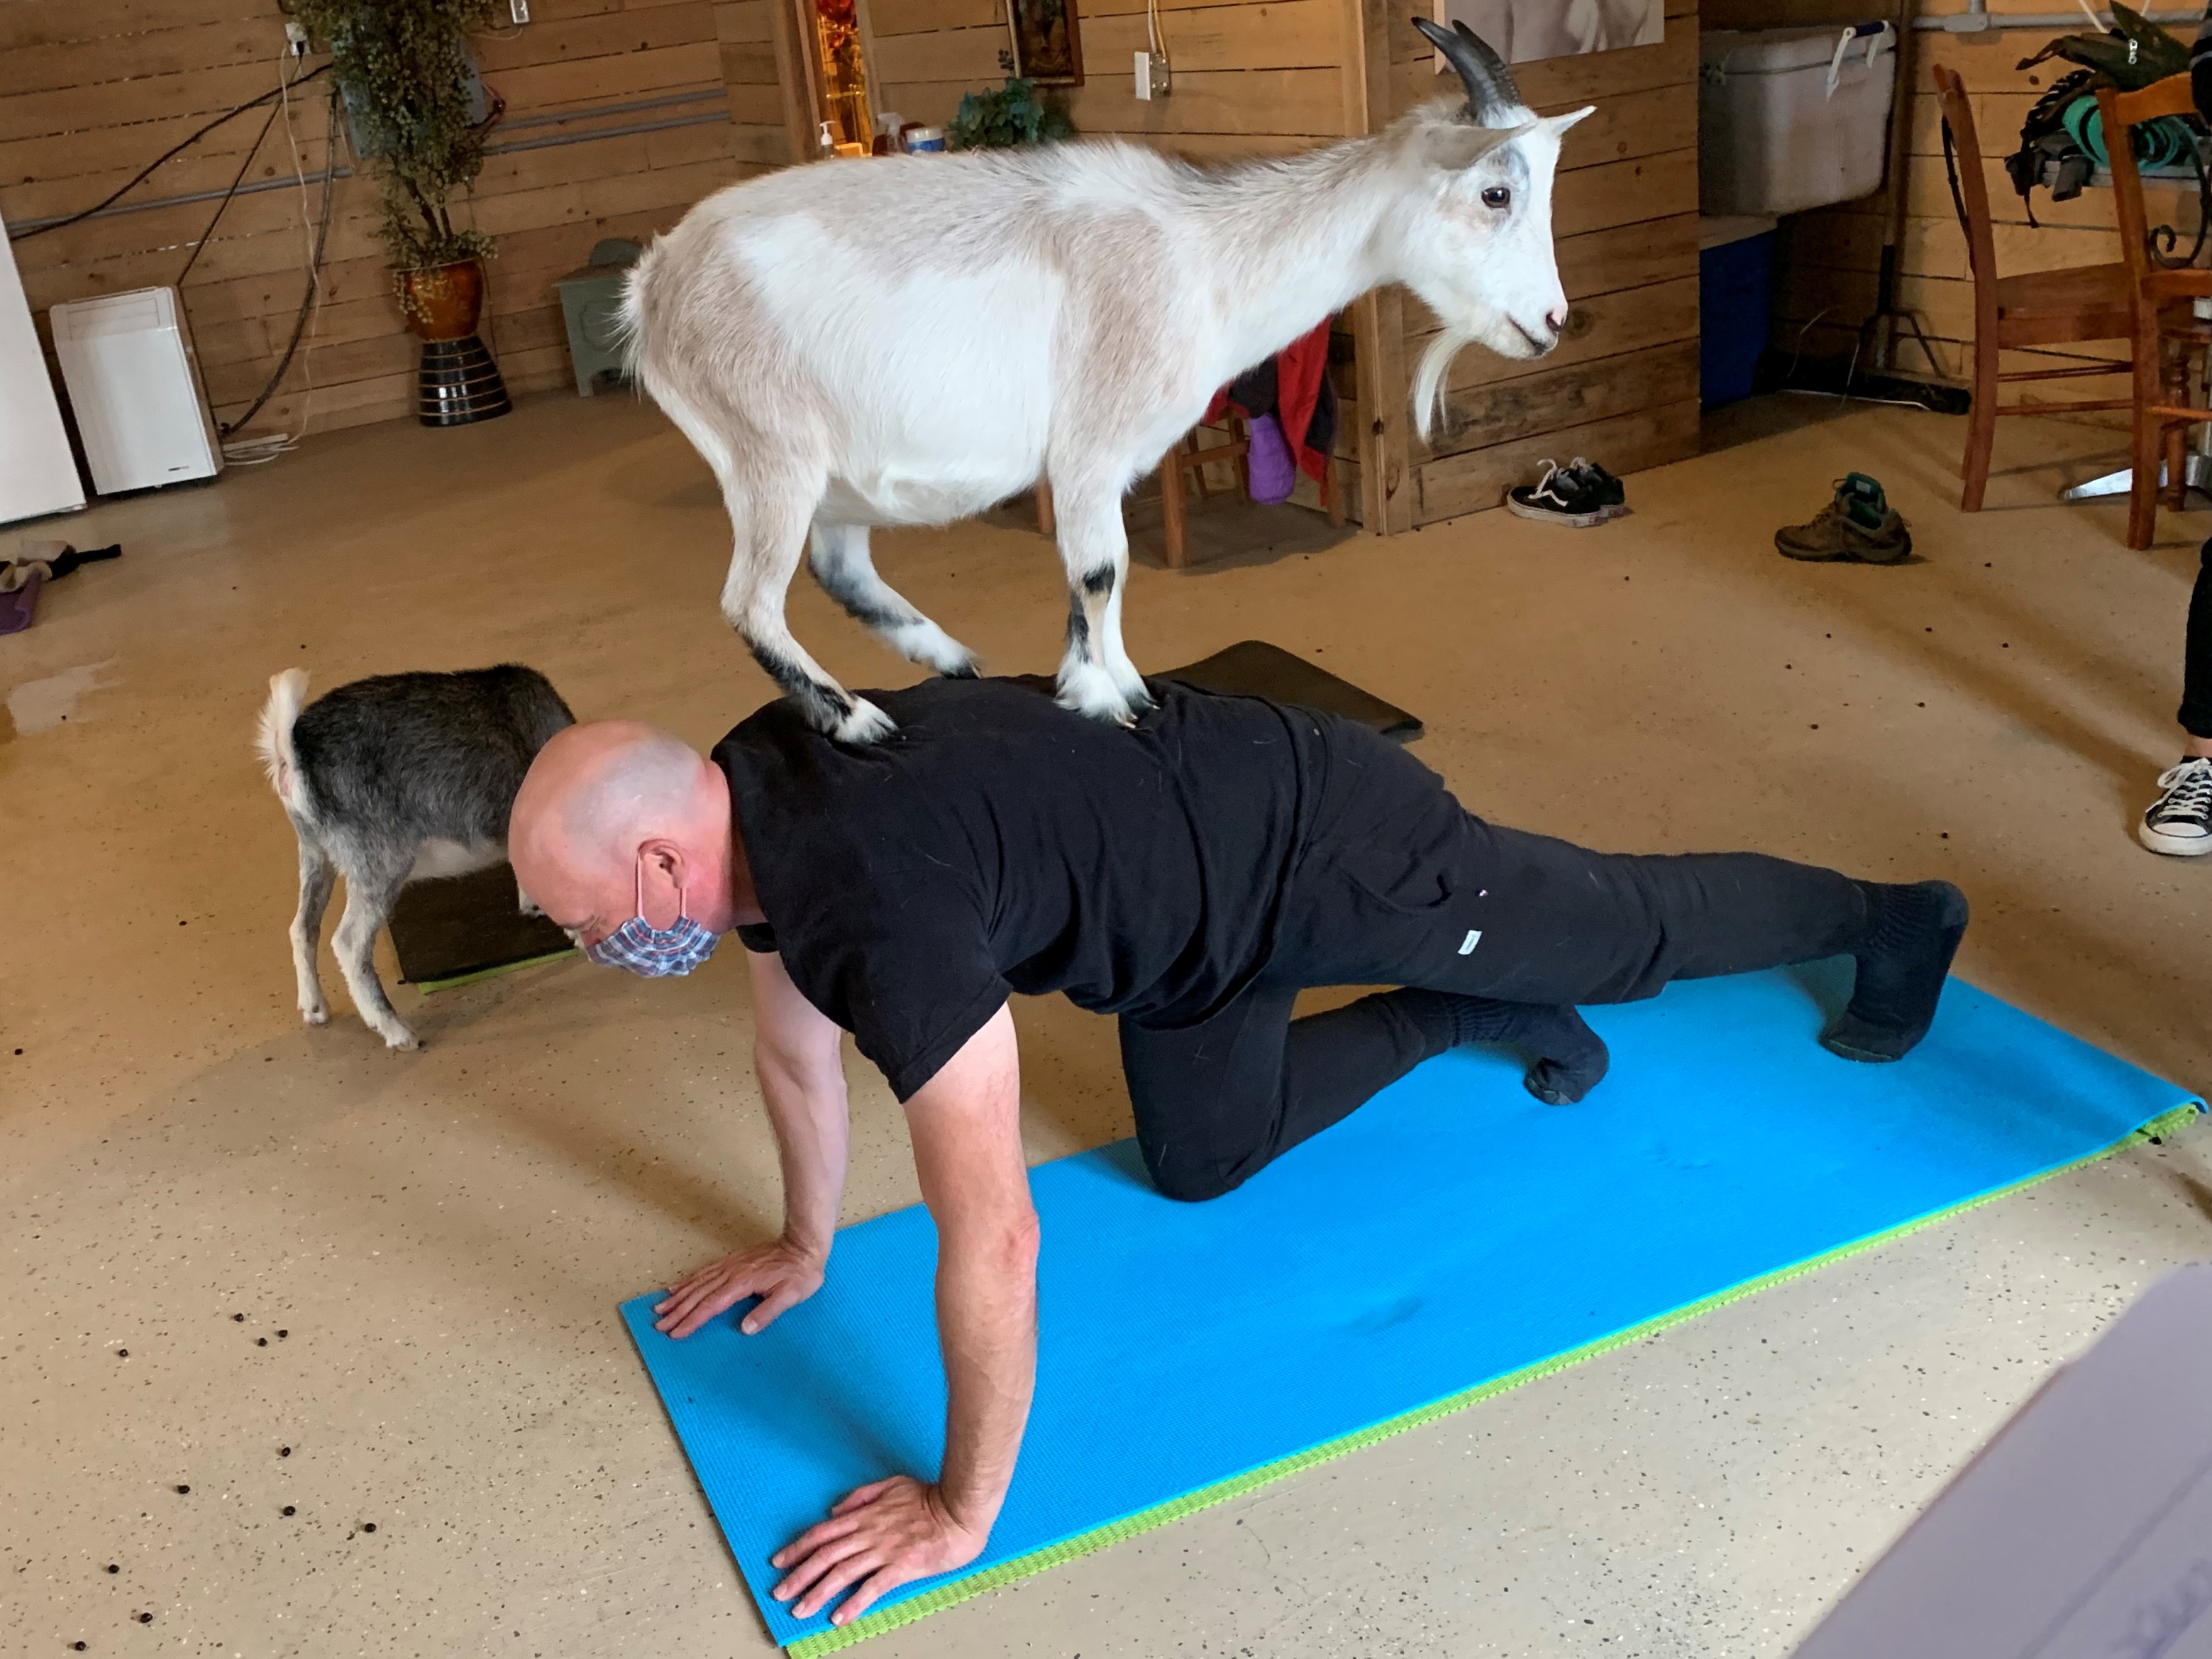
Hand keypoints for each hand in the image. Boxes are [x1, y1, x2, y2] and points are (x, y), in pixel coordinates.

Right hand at [652, 1239, 824, 1337]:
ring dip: (678, 1297)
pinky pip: (704, 1272)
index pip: (711, 1305)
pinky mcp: (732, 1262)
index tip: (675, 1333)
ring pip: (698, 1283)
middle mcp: (731, 1274)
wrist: (804, 1245)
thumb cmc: (800, 1274)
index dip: (692, 1320)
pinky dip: (688, 1281)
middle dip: (677, 1311)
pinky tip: (678, 1287)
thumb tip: (745, 1329)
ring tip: (660, 1309)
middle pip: (699, 1294)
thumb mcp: (791, 1295)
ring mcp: (730, 1266)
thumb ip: (768, 1312)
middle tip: (658, 1325)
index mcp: (743, 1284)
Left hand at [770, 1476, 987, 1626]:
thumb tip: (835, 1509)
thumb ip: (861, 1496)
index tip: (779, 1562)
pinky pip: (872, 1587)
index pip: (822, 1532)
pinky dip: (854, 1603)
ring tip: (801, 1610)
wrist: (959, 1510)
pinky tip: (839, 1617)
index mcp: (865, 1515)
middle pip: (825, 1555)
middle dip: (799, 1575)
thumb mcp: (891, 1484)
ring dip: (818, 1592)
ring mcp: (884, 1551)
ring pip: (843, 1573)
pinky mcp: (901, 1567)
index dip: (798, 1547)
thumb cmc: (930, 1497)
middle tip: (780, 1593)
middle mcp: (869, 1533)